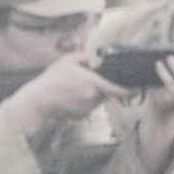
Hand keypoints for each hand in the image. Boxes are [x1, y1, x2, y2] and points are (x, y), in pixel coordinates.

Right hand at [4, 54, 125, 136]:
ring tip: (72, 89)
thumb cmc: (51, 79)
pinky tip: (69, 98)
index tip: (135, 89)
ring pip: (97, 100)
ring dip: (91, 95)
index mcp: (93, 83)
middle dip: (102, 87)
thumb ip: (86, 57)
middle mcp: (93, 98)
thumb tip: (98, 61)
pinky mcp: (81, 116)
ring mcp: (88, 108)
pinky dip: (82, 102)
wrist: (38, 100)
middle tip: (86, 82)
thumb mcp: (67, 60)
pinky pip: (88, 107)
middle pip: (106, 93)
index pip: (119, 90)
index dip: (130, 90)